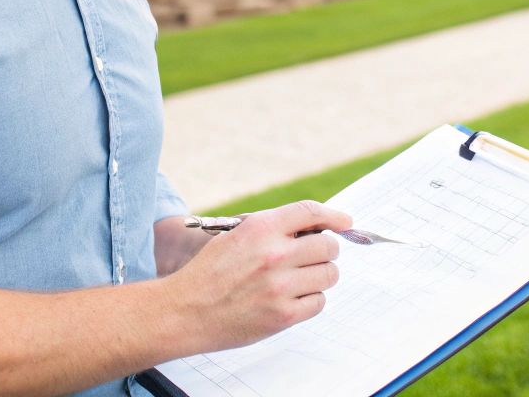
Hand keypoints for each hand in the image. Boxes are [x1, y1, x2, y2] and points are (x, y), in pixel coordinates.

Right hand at [162, 200, 352, 351]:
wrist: (183, 312)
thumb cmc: (207, 273)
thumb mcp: (234, 236)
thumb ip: (271, 229)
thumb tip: (312, 228)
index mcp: (260, 228)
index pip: (310, 212)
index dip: (333, 216)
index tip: (345, 222)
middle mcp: (274, 254)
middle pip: (328, 246)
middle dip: (325, 251)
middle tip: (313, 259)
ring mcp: (280, 287)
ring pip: (329, 275)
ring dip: (320, 276)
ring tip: (300, 280)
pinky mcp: (283, 316)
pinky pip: (319, 302)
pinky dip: (311, 300)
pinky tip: (293, 299)